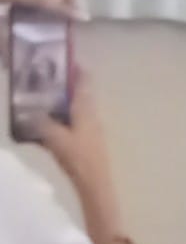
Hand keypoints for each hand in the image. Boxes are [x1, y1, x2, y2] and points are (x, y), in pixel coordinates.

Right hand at [35, 69, 115, 197]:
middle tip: (47, 80)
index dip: (78, 71)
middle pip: (80, 96)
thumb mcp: (55, 137)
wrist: (95, 183)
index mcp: (86, 110)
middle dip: (66, 86)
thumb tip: (32, 111)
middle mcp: (92, 116)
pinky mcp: (89, 142)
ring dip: (64, 103)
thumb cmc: (77, 157)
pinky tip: (49, 124)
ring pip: (77, 110)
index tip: (68, 60)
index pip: (84, 84)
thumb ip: (42, 122)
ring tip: (44, 100)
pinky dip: (64, 119)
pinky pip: (74, 124)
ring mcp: (92, 130)